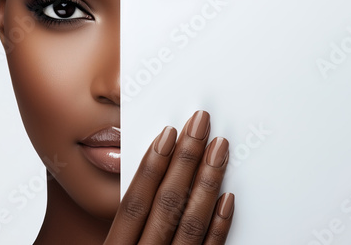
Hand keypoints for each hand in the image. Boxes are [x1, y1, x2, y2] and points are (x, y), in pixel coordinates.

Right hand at [105, 110, 233, 243]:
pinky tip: (227, 198)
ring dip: (207, 182)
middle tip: (200, 125)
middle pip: (167, 204)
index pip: (135, 202)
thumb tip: (136, 162)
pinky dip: (220, 224)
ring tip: (219, 149)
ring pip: (191, 223)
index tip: (168, 133)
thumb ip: (123, 218)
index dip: (151, 165)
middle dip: (185, 159)